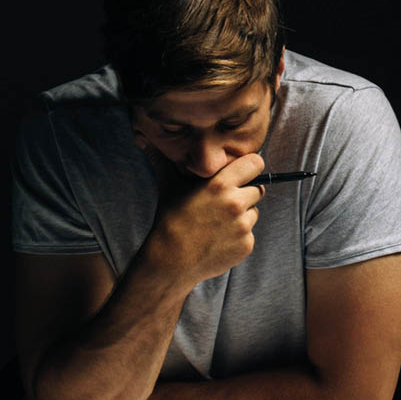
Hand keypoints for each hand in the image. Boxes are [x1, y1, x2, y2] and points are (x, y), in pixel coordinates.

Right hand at [148, 153, 265, 289]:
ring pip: (254, 213)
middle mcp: (235, 204)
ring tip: (218, 223)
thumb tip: (142, 139)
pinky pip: (250, 234)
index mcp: (220, 185)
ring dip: (242, 216)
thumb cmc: (170, 221)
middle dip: (245, 194)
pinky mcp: (246, 245)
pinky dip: (239, 236)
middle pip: (258, 189)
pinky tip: (219, 239)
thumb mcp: (169, 186)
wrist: (171, 260)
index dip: (250, 167)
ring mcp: (243, 226)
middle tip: (223, 204)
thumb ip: (163, 160)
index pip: (255, 163)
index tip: (242, 174)